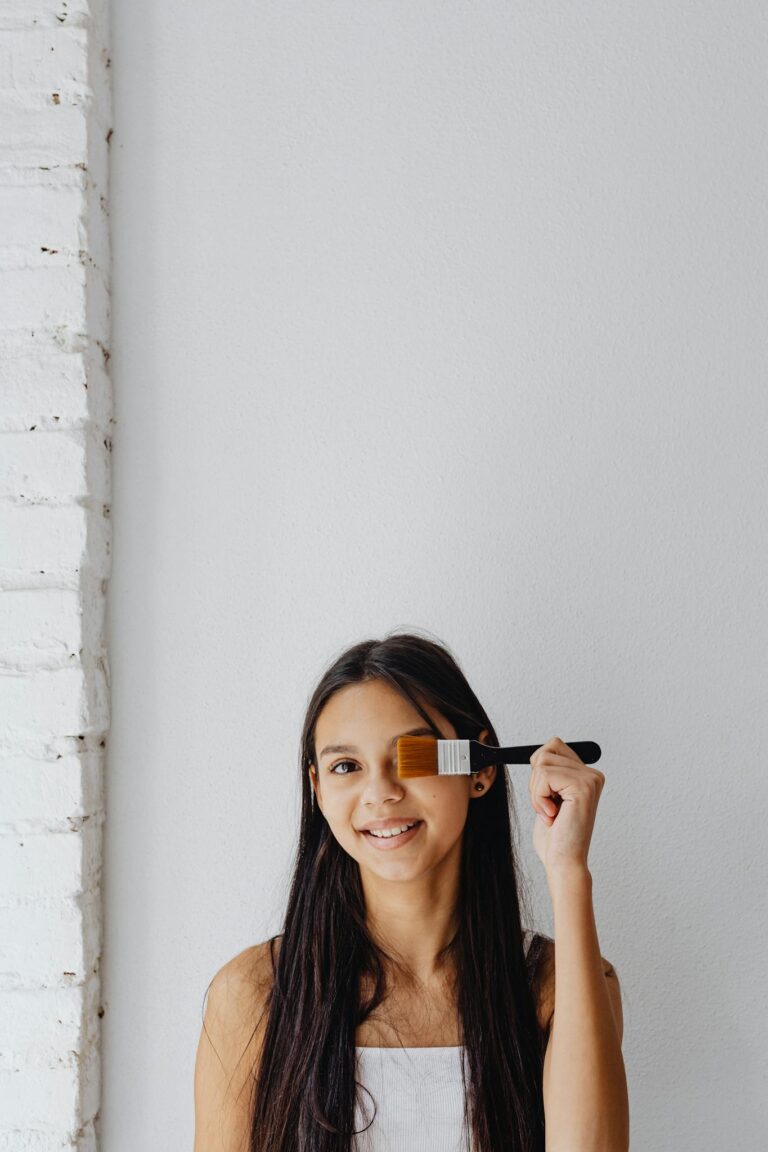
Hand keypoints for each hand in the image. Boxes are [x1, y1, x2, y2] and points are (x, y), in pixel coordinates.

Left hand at [529, 736, 604, 874]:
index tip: (549, 798)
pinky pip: (544, 776)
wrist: (563, 861)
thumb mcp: (549, 795)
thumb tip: (540, 753)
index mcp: (586, 775)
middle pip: (545, 752)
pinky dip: (539, 798)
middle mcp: (592, 774)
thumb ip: (549, 772)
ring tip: (551, 812)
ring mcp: (590, 779)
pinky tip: (553, 815)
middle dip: (536, 781)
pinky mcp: (583, 787)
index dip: (539, 772)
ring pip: (542, 764)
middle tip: (549, 806)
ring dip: (537, 792)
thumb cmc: (555, 835)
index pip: (552, 746)